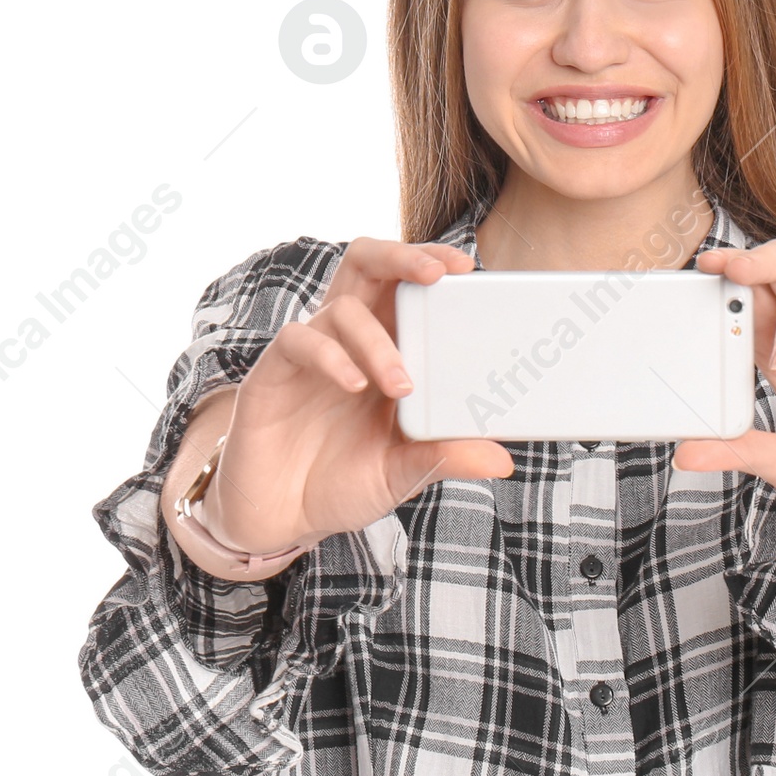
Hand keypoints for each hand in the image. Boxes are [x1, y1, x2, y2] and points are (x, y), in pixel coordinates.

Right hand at [196, 238, 515, 553]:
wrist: (281, 519)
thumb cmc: (342, 483)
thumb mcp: (403, 473)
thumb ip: (444, 458)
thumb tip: (502, 461)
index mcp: (384, 351)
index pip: (403, 285)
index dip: (430, 263)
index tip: (467, 268)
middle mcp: (347, 342)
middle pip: (367, 265)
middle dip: (402, 256)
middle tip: (437, 274)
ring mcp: (310, 355)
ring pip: (342, 306)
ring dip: (378, 340)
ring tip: (401, 385)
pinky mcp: (273, 373)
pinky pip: (298, 341)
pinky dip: (331, 356)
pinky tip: (354, 385)